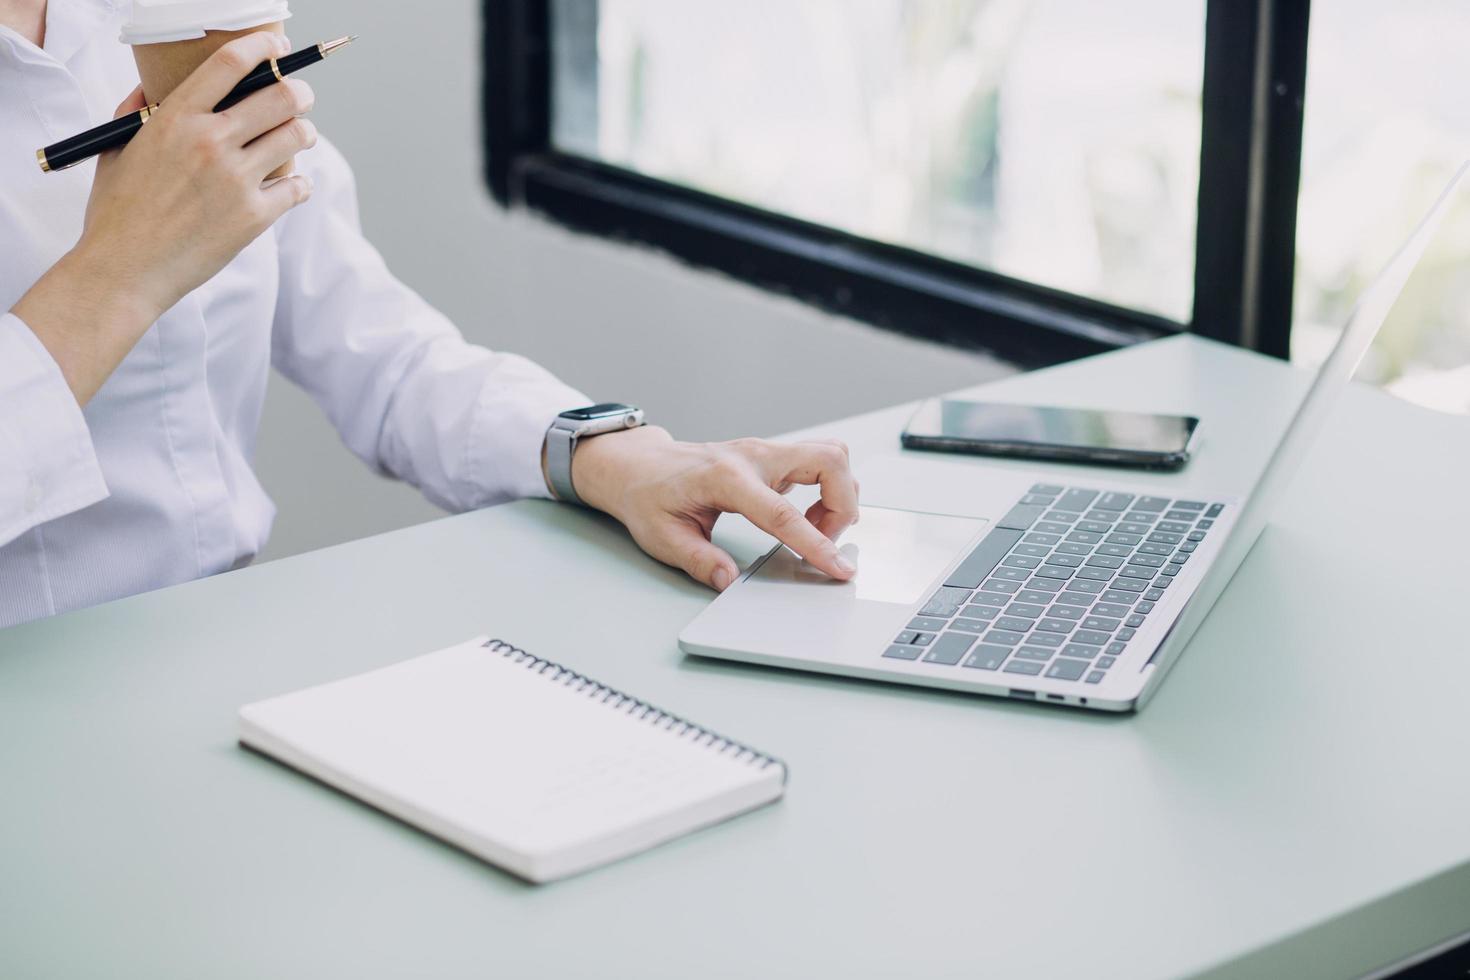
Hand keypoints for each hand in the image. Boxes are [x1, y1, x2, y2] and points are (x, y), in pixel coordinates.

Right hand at [12, 31, 317, 403]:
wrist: (124, 270)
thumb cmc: (117, 212)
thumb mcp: (117, 149)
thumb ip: (137, 112)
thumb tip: (155, 88)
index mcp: (176, 119)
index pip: (230, 64)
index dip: (263, 47)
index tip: (278, 47)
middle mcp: (211, 143)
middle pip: (281, 96)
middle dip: (299, 91)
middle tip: (301, 97)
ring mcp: (236, 179)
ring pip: (298, 136)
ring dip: (305, 133)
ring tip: (300, 136)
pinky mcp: (255, 216)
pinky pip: (299, 187)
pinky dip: (300, 184)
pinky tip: (292, 185)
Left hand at [567, 426, 860, 590]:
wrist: (638, 465)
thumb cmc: (648, 496)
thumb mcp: (663, 537)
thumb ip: (699, 561)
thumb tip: (729, 581)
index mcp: (725, 478)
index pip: (783, 514)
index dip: (815, 543)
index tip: (838, 567)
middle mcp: (752, 456)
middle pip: (828, 461)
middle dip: (843, 505)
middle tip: (824, 540)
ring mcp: (763, 451)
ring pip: (830, 456)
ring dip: (838, 496)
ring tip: (812, 529)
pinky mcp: (770, 455)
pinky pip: (818, 462)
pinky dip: (826, 489)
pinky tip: (801, 516)